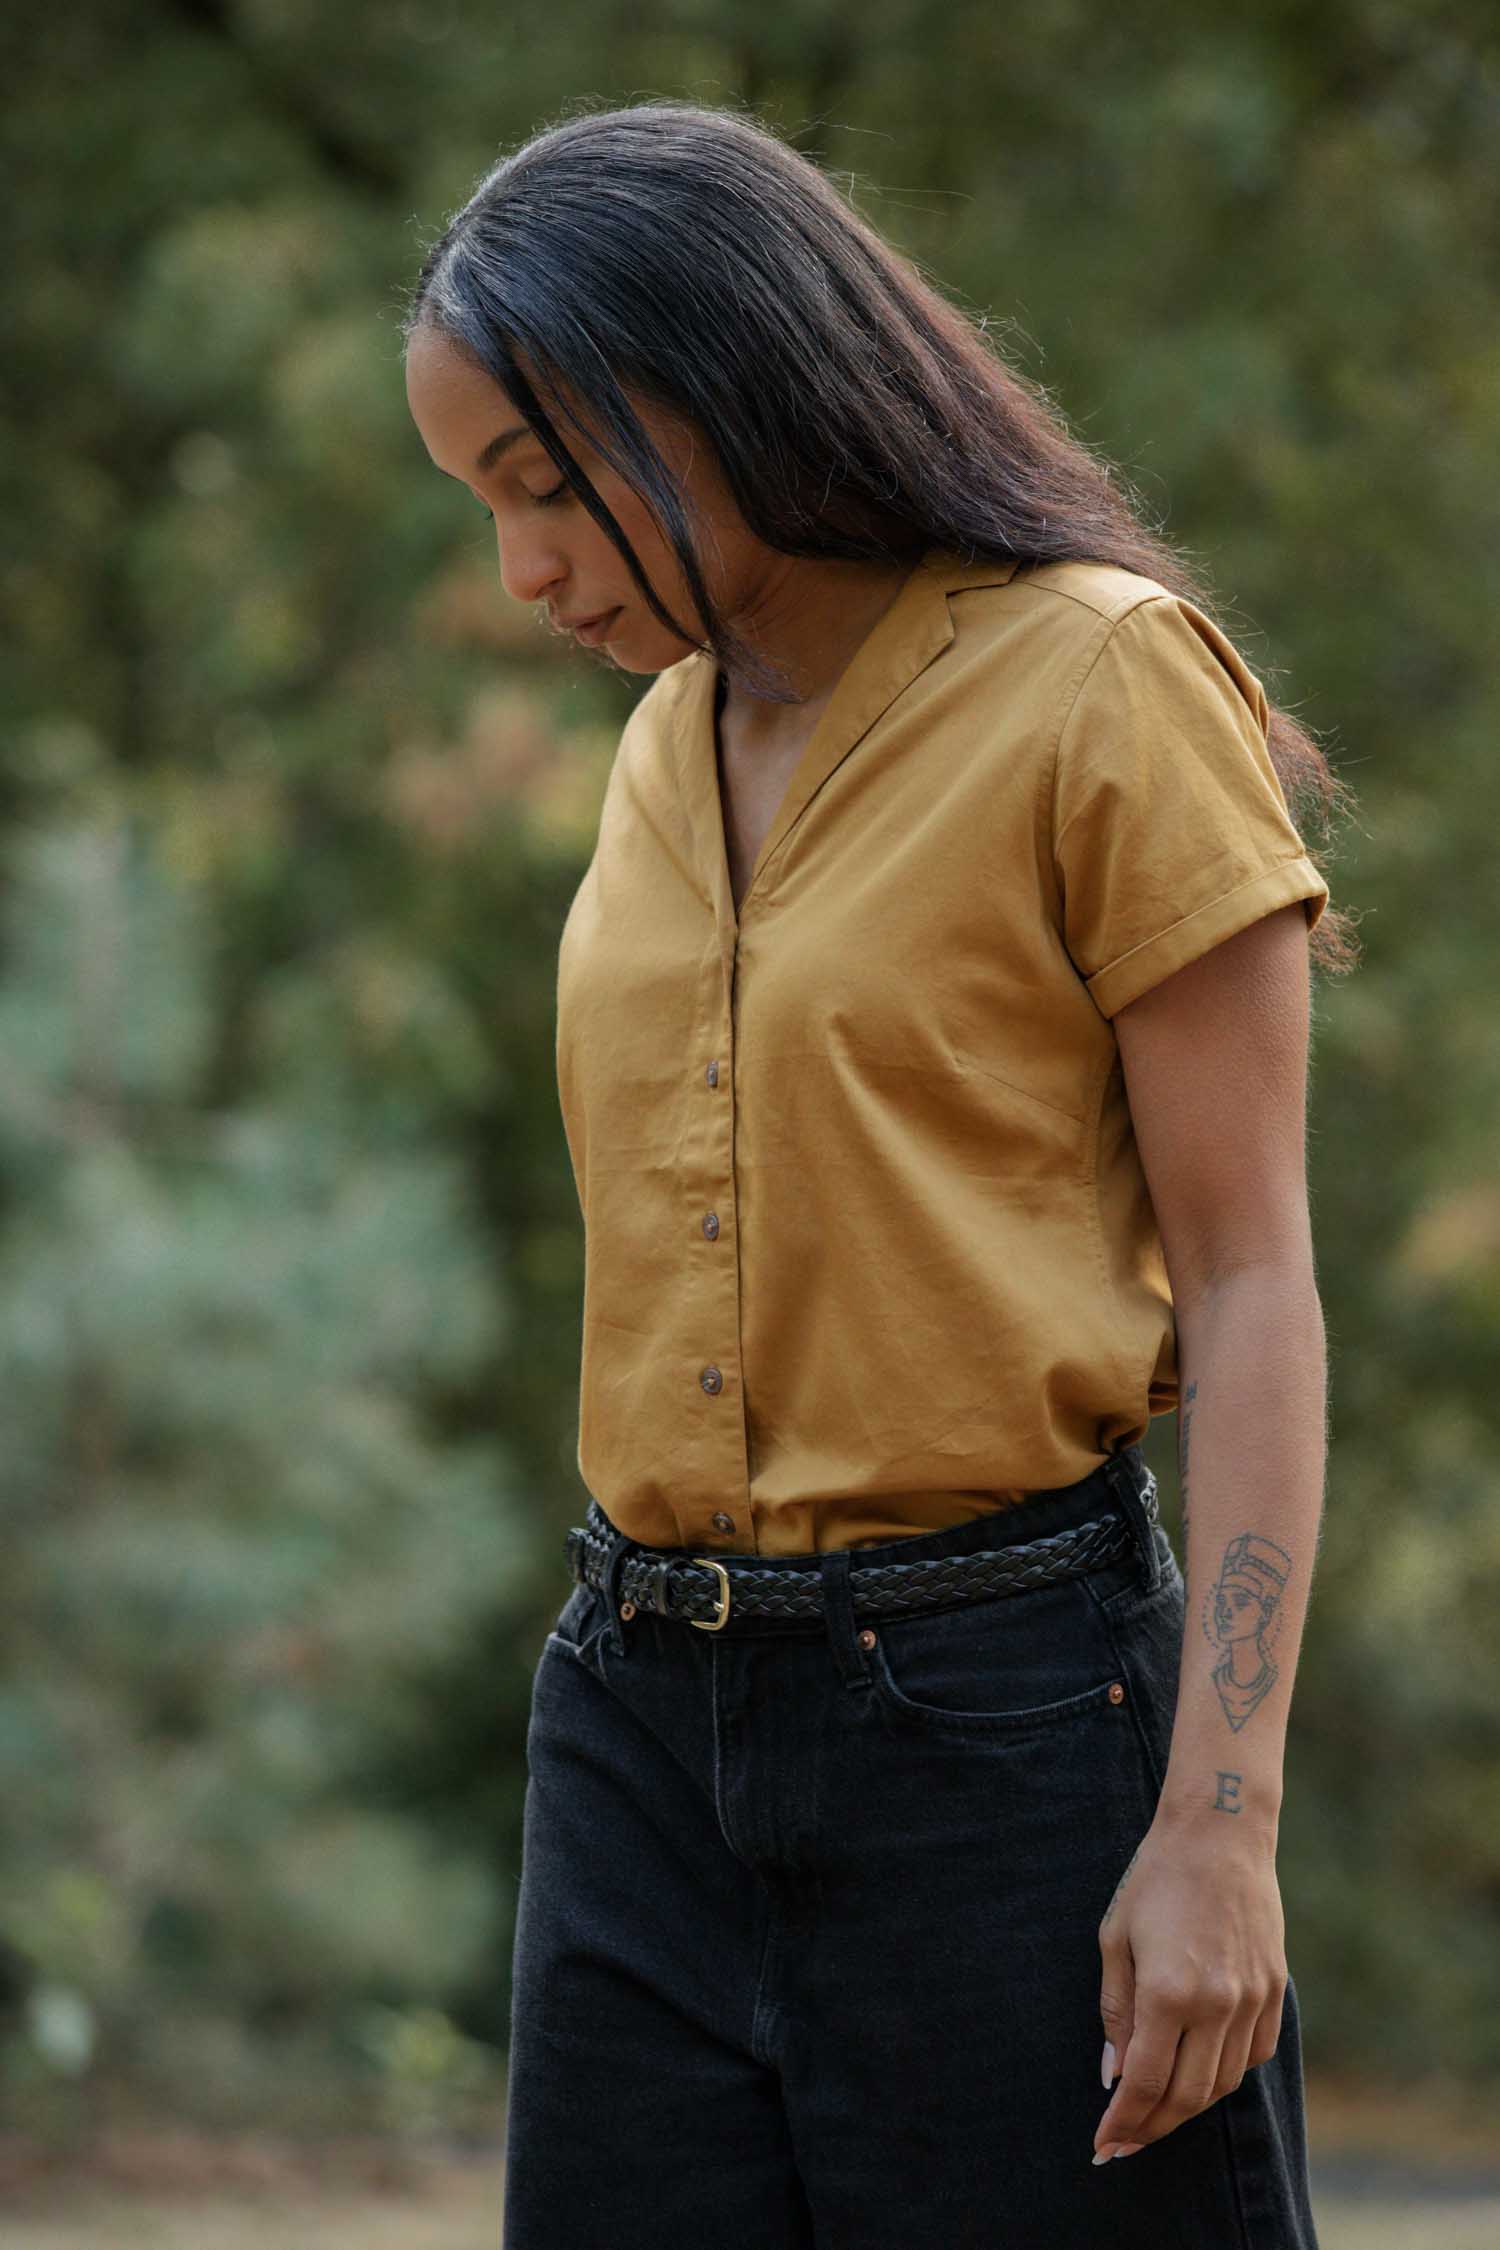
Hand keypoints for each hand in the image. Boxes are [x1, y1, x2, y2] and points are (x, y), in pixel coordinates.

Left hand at [1092, 1809, 1286, 2162]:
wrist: (1219, 1836)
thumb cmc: (1156, 1880)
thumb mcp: (1116, 1939)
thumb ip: (1115, 2012)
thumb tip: (1113, 2076)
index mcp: (1167, 1992)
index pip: (1144, 2083)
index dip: (1123, 2122)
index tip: (1104, 2145)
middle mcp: (1216, 2005)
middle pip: (1186, 2096)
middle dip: (1151, 2127)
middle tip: (1125, 2142)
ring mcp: (1252, 2001)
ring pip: (1223, 2084)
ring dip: (1188, 2107)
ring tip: (1157, 2113)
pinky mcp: (1275, 1992)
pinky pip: (1252, 2056)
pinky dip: (1225, 2075)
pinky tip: (1200, 2074)